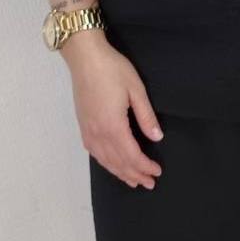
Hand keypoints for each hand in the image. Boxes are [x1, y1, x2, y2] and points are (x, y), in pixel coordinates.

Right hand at [64, 32, 164, 189]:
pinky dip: (105, 163)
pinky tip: (111, 164)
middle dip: (135, 174)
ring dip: (120, 172)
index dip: (145, 166)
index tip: (157, 172)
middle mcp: (98, 133)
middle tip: (149, 183)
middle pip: (118, 162)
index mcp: (113, 126)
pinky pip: (94, 152)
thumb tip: (157, 138)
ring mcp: (88, 130)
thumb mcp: (136, 89)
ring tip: (133, 180)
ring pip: (104, 160)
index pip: (131, 156)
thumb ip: (146, 116)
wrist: (85, 57)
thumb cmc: (112, 69)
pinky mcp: (82, 125)